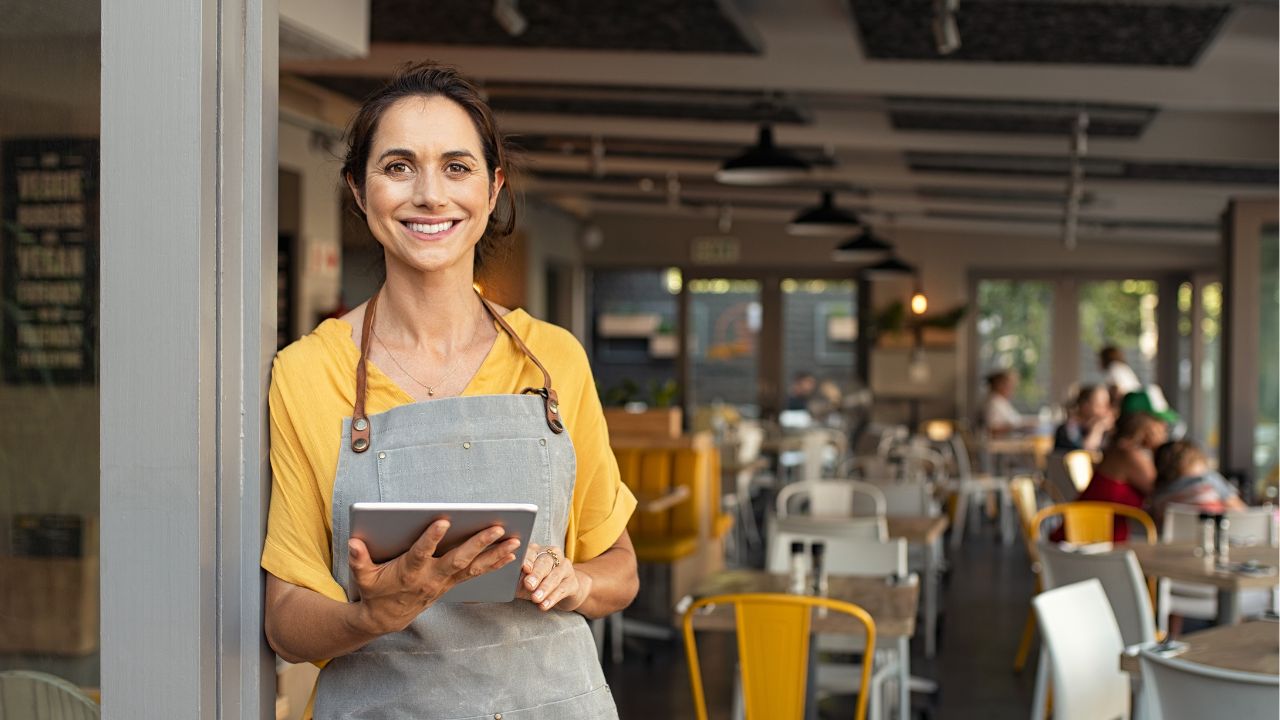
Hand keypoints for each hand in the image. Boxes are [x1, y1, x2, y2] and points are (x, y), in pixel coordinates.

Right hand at [347, 520, 520, 634]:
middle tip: (497, 527)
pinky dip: (494, 564)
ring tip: (515, 540)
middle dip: (478, 543)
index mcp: (409, 571)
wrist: (387, 618)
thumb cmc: (375, 591)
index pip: (421, 553)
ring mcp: (444, 582)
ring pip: (473, 567)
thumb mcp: (363, 576)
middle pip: (458, 559)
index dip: (431, 538)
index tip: (443, 521)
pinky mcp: (452, 584)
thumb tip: (354, 543)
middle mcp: (431, 577)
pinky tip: (510, 554)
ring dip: (495, 554)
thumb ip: (359, 559)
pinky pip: (476, 573)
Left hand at [517, 543, 591, 612]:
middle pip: (545, 562)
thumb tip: (506, 582)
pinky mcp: (573, 582)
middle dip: (536, 574)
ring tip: (536, 599)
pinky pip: (563, 589)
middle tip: (528, 585)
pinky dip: (552, 598)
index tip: (524, 568)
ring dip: (544, 588)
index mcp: (537, 551)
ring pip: (555, 576)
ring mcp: (565, 567)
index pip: (532, 552)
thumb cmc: (537, 584)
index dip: (528, 559)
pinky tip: (545, 605)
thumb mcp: (523, 581)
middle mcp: (553, 555)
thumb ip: (517, 579)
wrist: (561, 592)